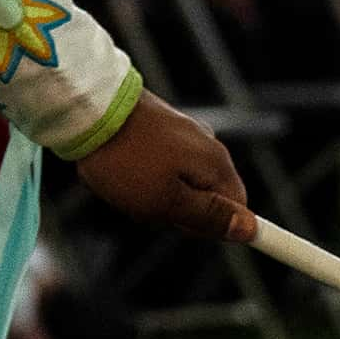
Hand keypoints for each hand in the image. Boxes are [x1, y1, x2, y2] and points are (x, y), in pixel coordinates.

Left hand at [76, 91, 255, 243]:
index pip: (238, 209)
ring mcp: (185, 135)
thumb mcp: (168, 201)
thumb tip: (249, 229)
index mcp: (216, 164)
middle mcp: (208, 145)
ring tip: (128, 186)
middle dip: (178, 211)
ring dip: (157, 196)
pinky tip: (122, 171)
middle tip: (146, 203)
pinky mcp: (163, 129)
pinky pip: (163, 167)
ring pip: (182, 184)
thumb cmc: (127, 160)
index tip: (177, 222)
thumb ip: (209, 217)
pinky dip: (145, 177)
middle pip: (208, 197)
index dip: (210, 226)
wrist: (90, 109)